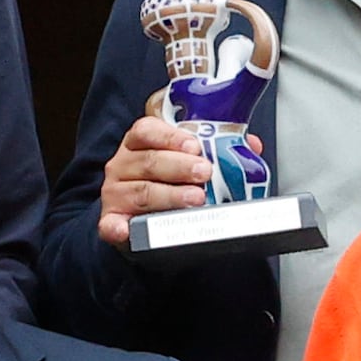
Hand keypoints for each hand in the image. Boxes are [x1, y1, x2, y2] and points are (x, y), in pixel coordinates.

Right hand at [94, 104, 208, 248]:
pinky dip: (117, 227)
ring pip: (141, 191)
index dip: (171, 136)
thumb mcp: (185, 162)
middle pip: (149, 161)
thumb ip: (214, 150)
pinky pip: (110, 224)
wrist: (144, 222)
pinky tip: (127, 230)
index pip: (148, 130)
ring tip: (195, 199)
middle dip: (180, 166)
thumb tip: (251, 144)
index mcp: (139, 143)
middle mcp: (123, 164)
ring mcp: (115, 192)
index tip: (195, 145)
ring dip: (169, 196)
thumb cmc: (165, 184)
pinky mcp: (111, 220)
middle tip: (205, 172)